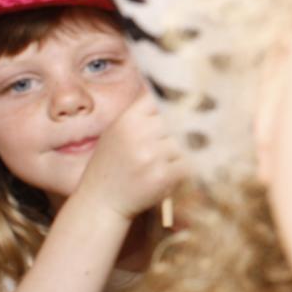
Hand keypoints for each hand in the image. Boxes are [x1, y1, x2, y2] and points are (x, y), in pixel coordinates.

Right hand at [72, 87, 188, 221]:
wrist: (101, 202)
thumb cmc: (113, 164)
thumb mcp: (118, 131)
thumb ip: (141, 113)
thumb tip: (169, 89)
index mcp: (128, 120)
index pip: (162, 98)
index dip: (176, 102)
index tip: (188, 105)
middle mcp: (139, 134)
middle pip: (179, 119)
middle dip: (184, 129)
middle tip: (190, 134)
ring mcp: (152, 156)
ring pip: (186, 141)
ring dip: (186, 149)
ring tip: (175, 157)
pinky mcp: (164, 176)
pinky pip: (189, 163)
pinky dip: (186, 166)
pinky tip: (175, 171)